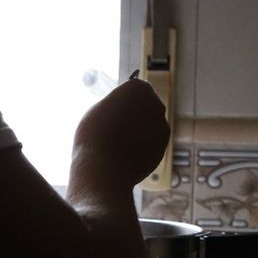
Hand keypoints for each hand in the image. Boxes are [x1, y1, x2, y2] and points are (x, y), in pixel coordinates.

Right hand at [69, 74, 169, 195]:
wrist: (103, 168)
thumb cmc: (94, 136)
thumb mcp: (100, 109)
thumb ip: (118, 104)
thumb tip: (127, 109)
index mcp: (138, 88)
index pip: (133, 89)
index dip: (122, 100)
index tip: (114, 110)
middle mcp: (155, 104)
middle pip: (145, 105)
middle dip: (135, 114)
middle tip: (116, 127)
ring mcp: (162, 126)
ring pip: (149, 125)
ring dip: (139, 131)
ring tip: (119, 143)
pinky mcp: (163, 147)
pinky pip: (151, 142)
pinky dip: (142, 146)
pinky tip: (126, 154)